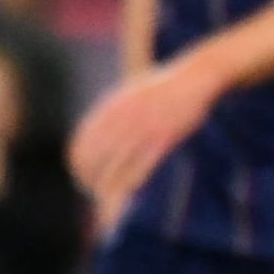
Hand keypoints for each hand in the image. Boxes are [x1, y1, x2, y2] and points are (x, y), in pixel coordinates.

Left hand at [69, 57, 225, 210]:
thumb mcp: (129, 94)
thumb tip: (93, 134)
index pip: (81, 145)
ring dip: (108, 188)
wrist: (196, 76)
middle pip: (94, 160)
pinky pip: (140, 169)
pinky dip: (131, 183)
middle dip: (89, 180)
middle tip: (93, 190)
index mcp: (111, 108)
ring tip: (108, 197)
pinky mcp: (164, 138)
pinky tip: (130, 188)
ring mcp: (143, 129)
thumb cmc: (164, 87)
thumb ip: (110, 113)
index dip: (77, 165)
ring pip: (115, 169)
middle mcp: (123, 119)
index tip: (82, 176)